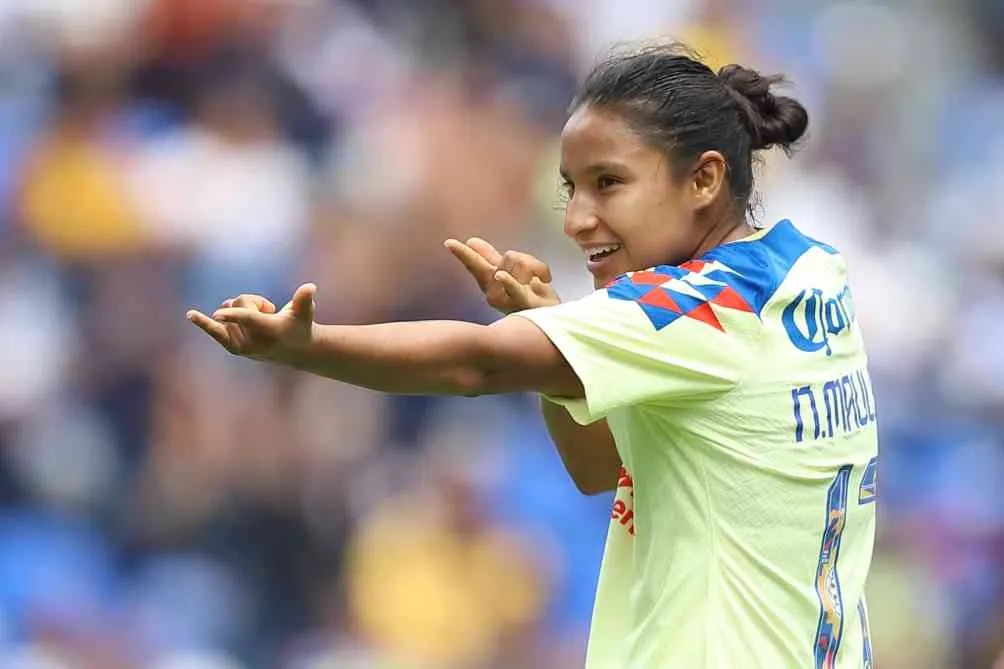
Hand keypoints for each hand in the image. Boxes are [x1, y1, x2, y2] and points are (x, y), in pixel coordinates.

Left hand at [186, 283, 317, 363]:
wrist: (295, 351)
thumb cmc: (301, 324)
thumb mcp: (305, 311)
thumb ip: (305, 299)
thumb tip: (310, 287)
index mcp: (270, 330)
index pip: (250, 319)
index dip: (235, 314)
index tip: (217, 313)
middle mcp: (253, 341)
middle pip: (240, 303)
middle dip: (252, 301)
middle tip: (269, 312)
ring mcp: (241, 345)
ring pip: (229, 310)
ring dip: (242, 310)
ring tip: (259, 322)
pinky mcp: (233, 347)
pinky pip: (215, 331)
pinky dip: (203, 323)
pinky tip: (191, 315)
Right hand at [444, 237, 559, 314]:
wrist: (550, 315)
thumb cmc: (529, 295)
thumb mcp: (509, 272)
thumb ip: (490, 258)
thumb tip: (471, 241)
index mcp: (490, 282)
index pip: (474, 264)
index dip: (462, 253)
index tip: (449, 242)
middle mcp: (493, 292)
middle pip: (502, 259)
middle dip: (474, 256)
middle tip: (479, 253)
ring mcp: (506, 298)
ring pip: (518, 261)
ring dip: (536, 265)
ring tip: (540, 279)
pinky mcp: (521, 302)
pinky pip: (514, 288)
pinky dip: (507, 281)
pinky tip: (500, 276)